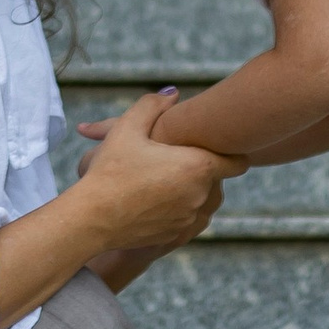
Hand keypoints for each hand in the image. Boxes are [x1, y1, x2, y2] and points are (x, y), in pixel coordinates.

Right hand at [72, 90, 229, 248]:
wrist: (92, 218)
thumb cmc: (110, 170)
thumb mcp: (127, 127)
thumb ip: (153, 104)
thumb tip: (173, 93)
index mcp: (197, 167)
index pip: (237, 161)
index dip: (232, 150)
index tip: (223, 143)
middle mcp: (200, 196)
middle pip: (215, 178)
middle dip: (200, 166)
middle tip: (178, 155)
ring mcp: (189, 218)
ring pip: (200, 197)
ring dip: (188, 186)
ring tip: (161, 174)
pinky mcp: (175, 235)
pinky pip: (185, 215)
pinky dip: (175, 205)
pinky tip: (151, 195)